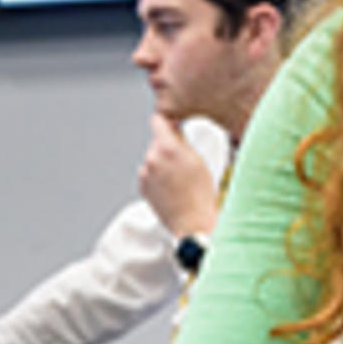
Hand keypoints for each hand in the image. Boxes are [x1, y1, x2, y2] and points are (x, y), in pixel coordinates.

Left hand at [136, 115, 218, 242]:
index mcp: (167, 147)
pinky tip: (171, 187)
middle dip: (168, 147)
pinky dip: (157, 177)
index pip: (158, 121)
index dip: (167, 123)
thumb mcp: (198, 160)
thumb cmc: (200, 195)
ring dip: (162, 163)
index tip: (172, 127)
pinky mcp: (142, 186)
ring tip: (179, 179)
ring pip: (153, 159)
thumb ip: (182, 141)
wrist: (192, 222)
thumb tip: (174, 130)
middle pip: (157, 142)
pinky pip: (149, 174)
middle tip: (183, 161)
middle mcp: (152, 158)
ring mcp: (145, 173)